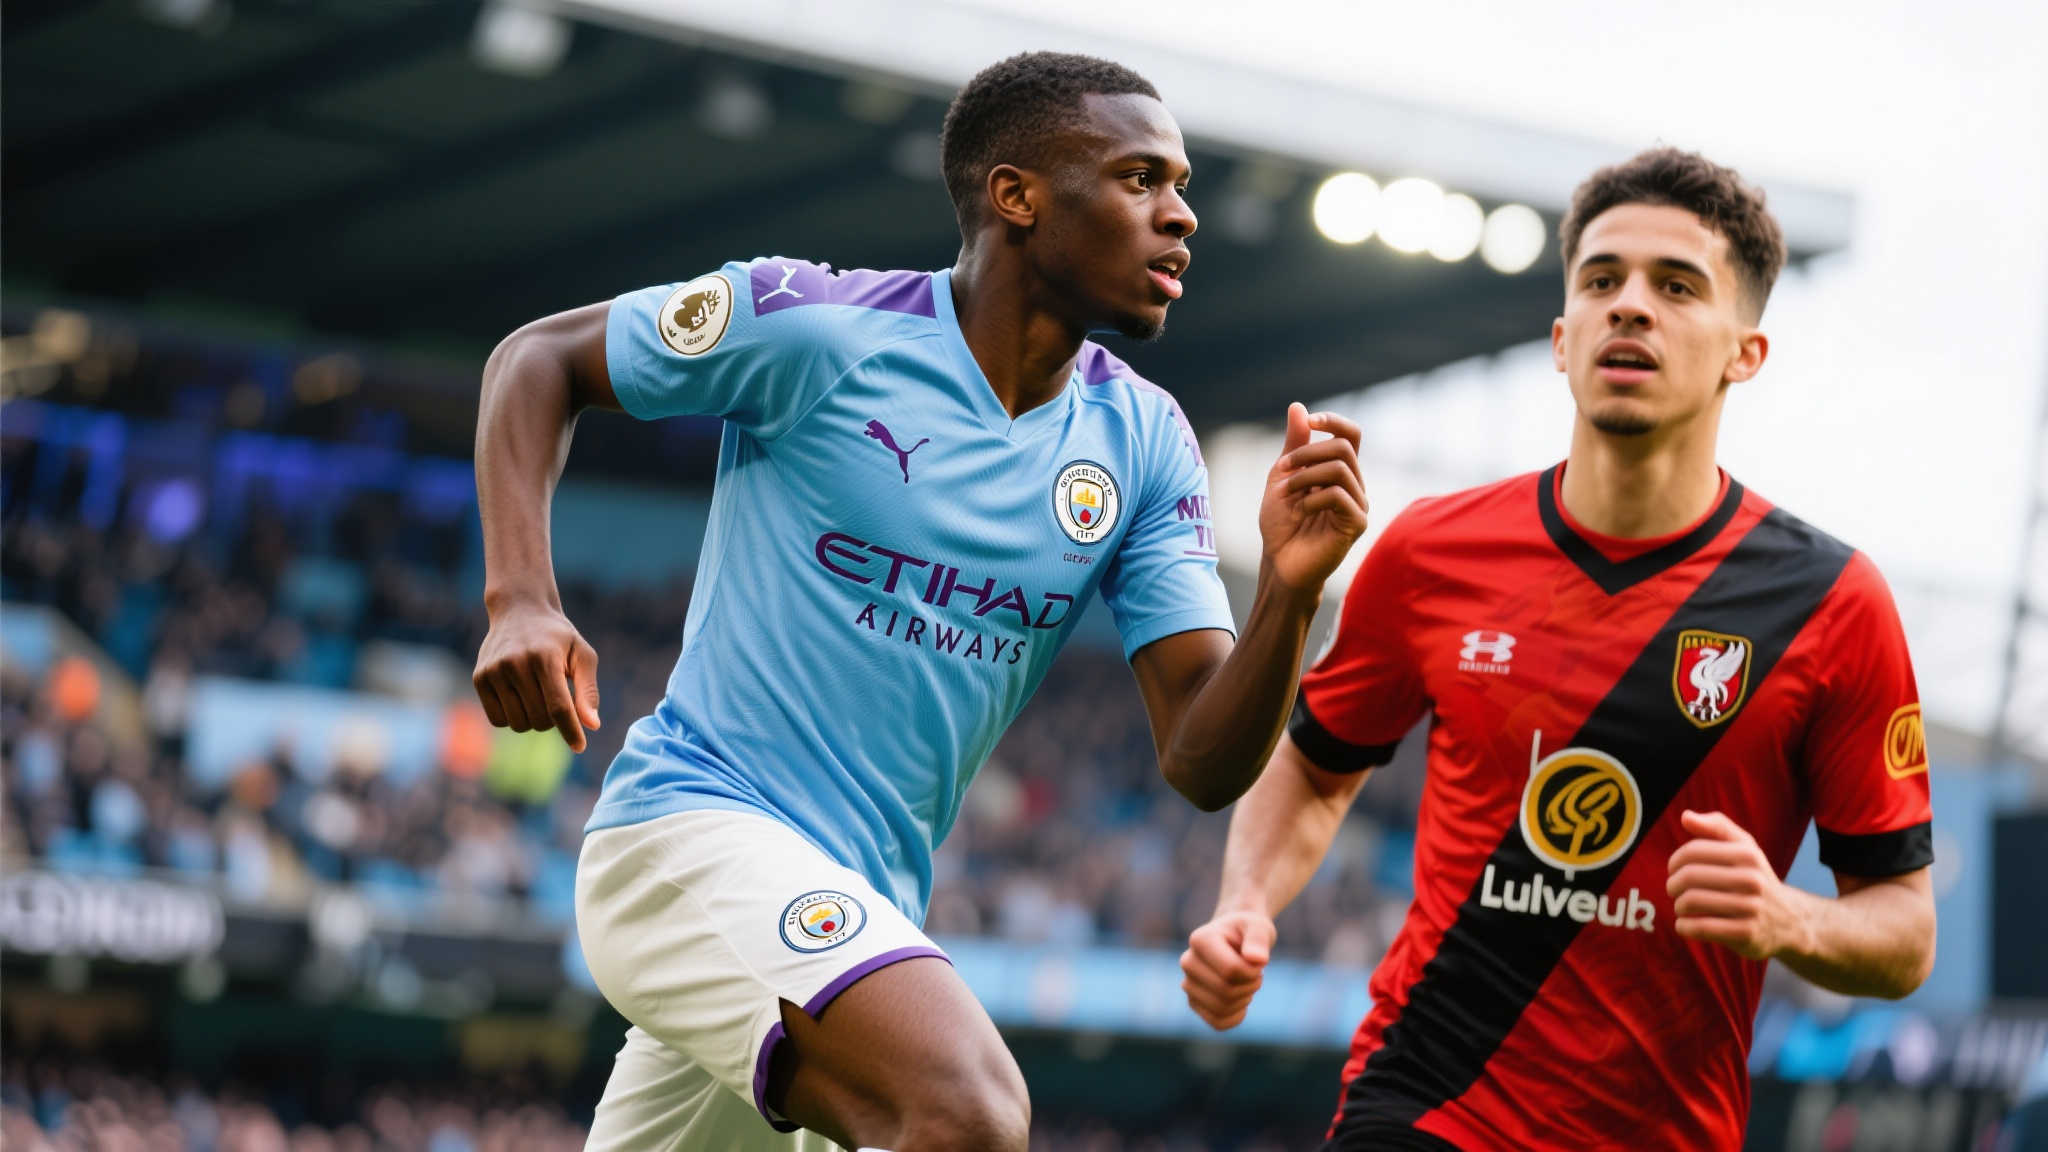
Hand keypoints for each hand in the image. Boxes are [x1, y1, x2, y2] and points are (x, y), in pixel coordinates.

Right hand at [473, 602, 601, 752]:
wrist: (520, 610)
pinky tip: (520, 697)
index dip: (571, 731)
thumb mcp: (582, 655)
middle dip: (554, 719)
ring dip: (533, 720)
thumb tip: (592, 725)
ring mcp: (494, 671)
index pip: (559, 707)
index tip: (580, 747)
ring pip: (518, 724)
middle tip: (557, 698)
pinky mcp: (479, 678)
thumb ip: (588, 690)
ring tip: (538, 695)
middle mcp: (516, 664)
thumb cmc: (558, 637)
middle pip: (540, 720)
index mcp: (545, 658)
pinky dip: (512, 717)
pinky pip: (498, 720)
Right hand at [1180, 911, 1275, 1029]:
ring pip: (1222, 1008)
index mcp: (1200, 939)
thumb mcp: (1258, 927)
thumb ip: (1259, 939)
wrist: (1235, 939)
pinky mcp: (1194, 1003)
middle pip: (1226, 990)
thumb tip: (1257, 959)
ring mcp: (1188, 984)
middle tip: (1256, 973)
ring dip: (1244, 999)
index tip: (1259, 962)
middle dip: (1251, 985)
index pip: (1231, 970)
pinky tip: (1241, 1001)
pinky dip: (1236, 1016)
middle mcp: (1188, 962)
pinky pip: (1217, 1022)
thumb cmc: (1247, 932)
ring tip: (1246, 983)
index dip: (1252, 972)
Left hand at [1259, 403, 1367, 593]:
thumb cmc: (1282, 524)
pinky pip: (1339, 495)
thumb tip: (1298, 407)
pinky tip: (1300, 513)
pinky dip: (1311, 499)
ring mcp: (1359, 504)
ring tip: (1286, 494)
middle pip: (1344, 447)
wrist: (1279, 563)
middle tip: (1283, 470)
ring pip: (1341, 469)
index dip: (1334, 421)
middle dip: (1307, 452)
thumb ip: (1294, 445)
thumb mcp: (1282, 477)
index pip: (1351, 435)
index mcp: (1339, 471)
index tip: (1310, 423)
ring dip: (1304, 476)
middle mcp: (1354, 485)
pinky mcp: (1357, 524)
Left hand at [1666, 809, 1804, 960]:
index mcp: (1748, 855)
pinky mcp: (1746, 934)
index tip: (1674, 870)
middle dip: (1673, 884)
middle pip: (1689, 876)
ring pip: (1690, 902)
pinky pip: (1700, 927)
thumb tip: (1686, 816)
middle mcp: (1752, 879)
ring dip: (1678, 906)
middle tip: (1674, 890)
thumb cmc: (1755, 879)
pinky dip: (1684, 926)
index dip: (1675, 861)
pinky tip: (1686, 924)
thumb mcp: (1744, 847)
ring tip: (1682, 907)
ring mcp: (1751, 908)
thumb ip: (1716, 827)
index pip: (1693, 851)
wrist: (1790, 921)